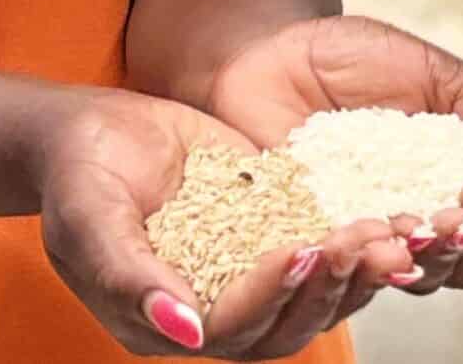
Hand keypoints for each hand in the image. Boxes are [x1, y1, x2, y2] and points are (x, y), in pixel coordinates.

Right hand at [37, 89, 415, 357]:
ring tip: (382, 232)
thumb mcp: (89, 219)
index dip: (270, 294)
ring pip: (311, 298)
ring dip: (351, 272)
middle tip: (355, 240)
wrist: (92, 131)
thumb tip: (184, 331)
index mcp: (164, 324)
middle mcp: (212, 311)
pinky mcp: (269, 236)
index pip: (231, 328)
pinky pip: (317, 252)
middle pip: (284, 324)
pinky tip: (385, 218)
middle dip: (325, 286)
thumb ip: (128, 276)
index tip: (299, 249)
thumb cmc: (77, 176)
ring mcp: (245, 275)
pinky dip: (353, 242)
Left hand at [205, 17, 462, 300]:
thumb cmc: (358, 56)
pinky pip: (353, 263)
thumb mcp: (439, 74)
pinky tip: (386, 240)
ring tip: (429, 222)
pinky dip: (376, 257)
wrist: (273, 47)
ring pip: (422, 273)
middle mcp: (423, 219)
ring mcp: (371, 234)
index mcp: (459, 183)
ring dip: (437, 253)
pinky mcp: (320, 237)